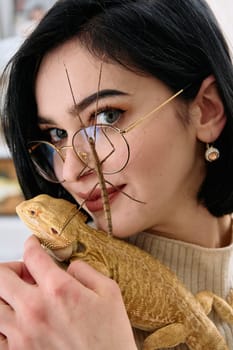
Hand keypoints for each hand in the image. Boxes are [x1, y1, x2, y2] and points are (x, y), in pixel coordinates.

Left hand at [0, 236, 136, 349]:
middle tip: (24, 271)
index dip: (31, 244)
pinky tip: (17, 320)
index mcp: (59, 289)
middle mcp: (35, 309)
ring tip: (19, 296)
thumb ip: (86, 271)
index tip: (32, 244)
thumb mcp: (109, 292)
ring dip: (4, 294)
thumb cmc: (111, 338)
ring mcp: (22, 334)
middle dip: (11, 267)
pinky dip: (3, 322)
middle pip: (1, 276)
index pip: (32, 255)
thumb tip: (69, 266)